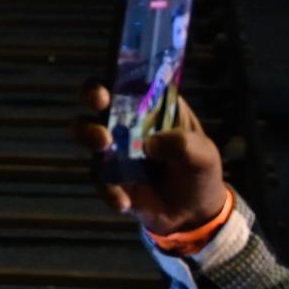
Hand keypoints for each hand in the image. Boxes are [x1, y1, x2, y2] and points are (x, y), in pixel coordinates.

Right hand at [72, 83, 228, 234]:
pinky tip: (125, 201)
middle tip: (101, 104)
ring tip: (104, 145)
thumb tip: (151, 143)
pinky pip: (98, 178)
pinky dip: (109, 190)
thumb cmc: (199, 171)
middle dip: (92, 96)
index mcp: (150, 106)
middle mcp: (125, 121)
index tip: (113, 80)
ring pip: (86, 132)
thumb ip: (183, 144)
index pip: (128, 81)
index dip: (115, 75)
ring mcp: (113, 148)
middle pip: (96, 99)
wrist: (194, 214)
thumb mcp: (203, 154)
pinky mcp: (108, 176)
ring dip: (89, 134)